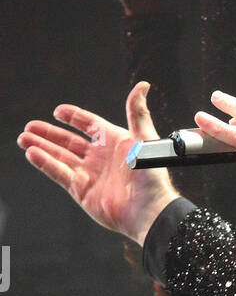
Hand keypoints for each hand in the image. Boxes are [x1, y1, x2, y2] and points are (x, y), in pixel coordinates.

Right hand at [17, 82, 177, 244]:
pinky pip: (60, 173)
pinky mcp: (82, 191)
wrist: (148, 210)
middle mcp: (100, 158)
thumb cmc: (150, 175)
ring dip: (42, 147)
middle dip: (49, 133)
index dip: (74, 117)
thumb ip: (137, 113)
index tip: (57, 111)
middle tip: (29, 126)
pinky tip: (32, 153)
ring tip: (23, 138)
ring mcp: (90, 175)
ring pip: (60, 157)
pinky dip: (46, 163)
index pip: (89, 125)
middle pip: (68, 141)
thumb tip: (142, 85)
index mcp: (114, 143)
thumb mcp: (144, 139)